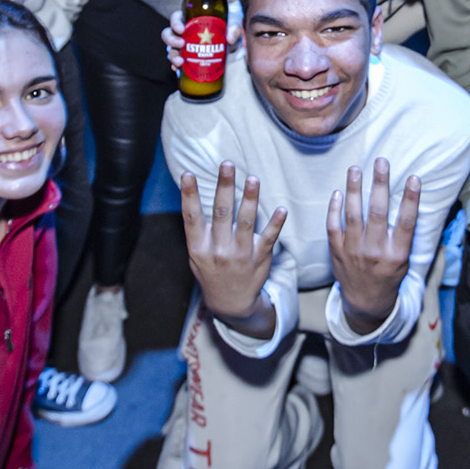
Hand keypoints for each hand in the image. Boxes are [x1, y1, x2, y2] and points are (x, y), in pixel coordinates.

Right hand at [162, 9, 242, 73]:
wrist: (229, 37)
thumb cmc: (227, 25)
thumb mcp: (232, 22)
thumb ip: (233, 28)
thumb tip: (230, 39)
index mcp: (189, 19)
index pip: (176, 18)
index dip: (175, 23)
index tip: (181, 29)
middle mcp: (183, 32)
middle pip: (168, 34)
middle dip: (171, 40)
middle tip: (181, 44)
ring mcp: (183, 45)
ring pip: (170, 49)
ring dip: (172, 55)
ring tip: (180, 61)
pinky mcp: (187, 56)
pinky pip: (176, 61)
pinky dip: (175, 65)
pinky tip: (178, 69)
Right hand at [180, 163, 285, 323]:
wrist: (231, 303)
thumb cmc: (212, 270)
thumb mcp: (196, 255)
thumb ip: (197, 230)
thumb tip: (192, 195)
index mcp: (199, 247)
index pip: (191, 217)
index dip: (189, 196)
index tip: (187, 175)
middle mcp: (218, 250)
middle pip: (221, 214)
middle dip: (224, 187)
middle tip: (227, 164)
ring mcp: (240, 255)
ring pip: (246, 223)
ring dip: (250, 199)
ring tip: (253, 179)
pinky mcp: (260, 258)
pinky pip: (269, 239)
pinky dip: (276, 224)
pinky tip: (282, 210)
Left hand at [325, 160, 418, 333]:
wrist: (365, 302)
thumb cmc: (389, 275)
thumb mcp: (403, 260)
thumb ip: (403, 235)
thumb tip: (409, 201)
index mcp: (397, 254)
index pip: (406, 222)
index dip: (411, 199)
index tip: (414, 178)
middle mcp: (375, 251)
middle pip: (378, 213)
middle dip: (380, 185)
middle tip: (381, 162)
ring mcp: (354, 251)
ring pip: (353, 215)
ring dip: (354, 190)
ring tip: (355, 169)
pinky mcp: (337, 251)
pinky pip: (333, 226)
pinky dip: (335, 208)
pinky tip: (338, 192)